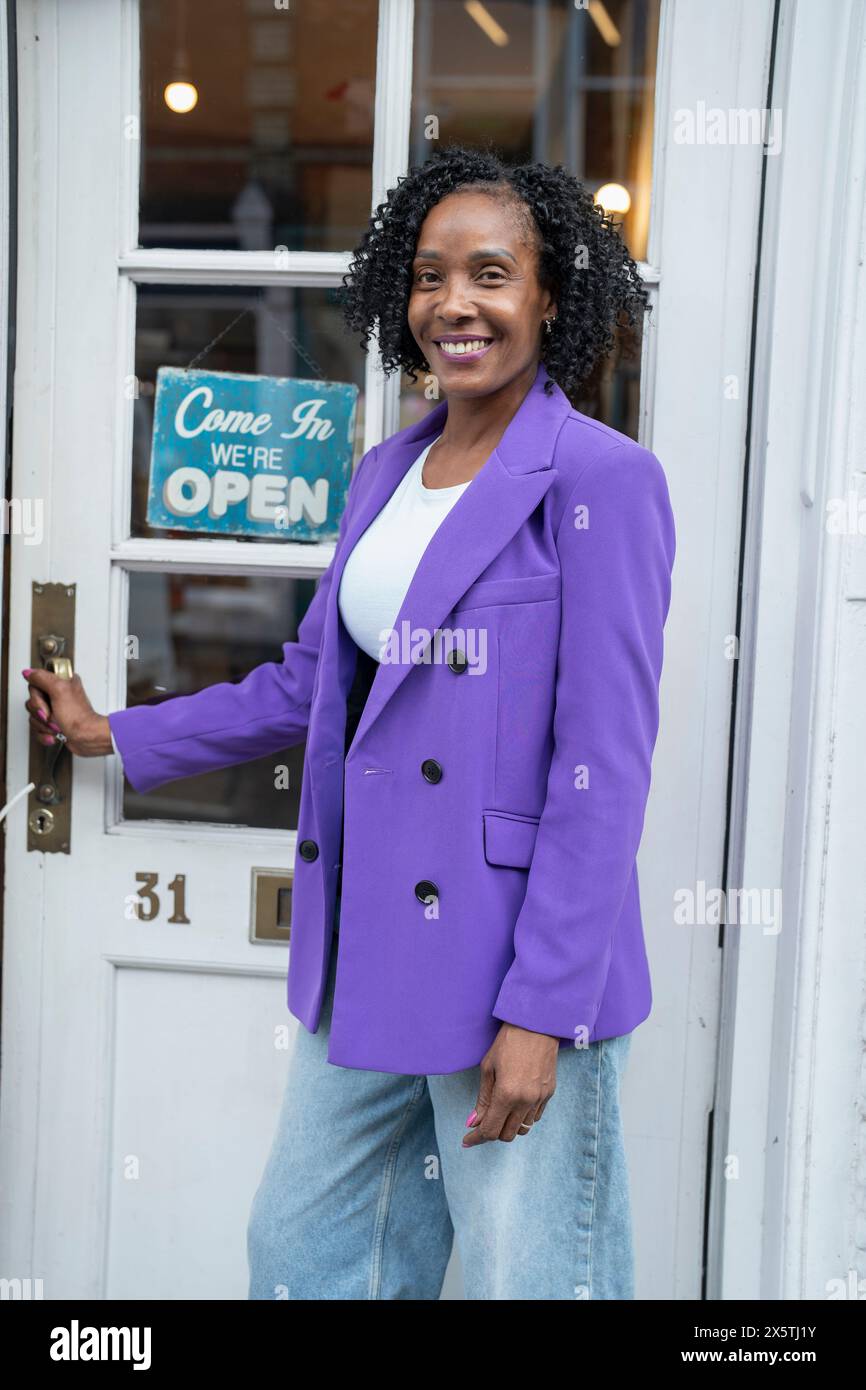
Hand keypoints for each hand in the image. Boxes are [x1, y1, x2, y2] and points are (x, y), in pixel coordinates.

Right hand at [22, 668, 113, 756]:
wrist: (86, 739)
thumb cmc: (78, 718)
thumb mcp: (60, 690)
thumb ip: (42, 678)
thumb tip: (29, 673)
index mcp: (62, 682)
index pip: (35, 684)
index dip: (37, 697)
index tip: (47, 702)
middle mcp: (58, 694)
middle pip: (32, 702)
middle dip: (41, 713)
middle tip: (53, 715)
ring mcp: (55, 710)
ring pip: (34, 716)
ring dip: (44, 725)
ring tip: (57, 726)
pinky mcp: (53, 724)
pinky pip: (38, 728)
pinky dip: (45, 734)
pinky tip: (55, 734)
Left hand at [462, 1022, 558, 1146]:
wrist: (536, 1025)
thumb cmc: (508, 1042)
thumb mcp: (488, 1067)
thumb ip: (483, 1099)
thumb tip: (473, 1122)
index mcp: (507, 1094)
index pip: (490, 1130)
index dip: (476, 1138)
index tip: (466, 1140)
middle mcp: (525, 1101)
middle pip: (507, 1135)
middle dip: (492, 1133)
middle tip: (482, 1123)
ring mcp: (540, 1098)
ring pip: (522, 1129)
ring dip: (508, 1126)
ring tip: (499, 1112)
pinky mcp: (549, 1093)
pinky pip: (534, 1117)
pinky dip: (522, 1117)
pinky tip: (515, 1104)